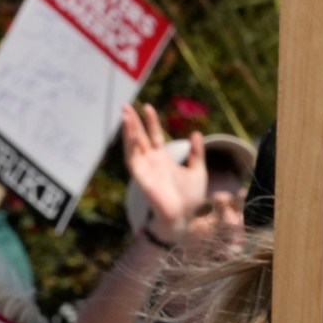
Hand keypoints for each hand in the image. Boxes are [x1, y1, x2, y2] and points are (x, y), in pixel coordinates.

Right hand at [122, 104, 207, 242]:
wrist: (185, 216)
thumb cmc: (190, 198)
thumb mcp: (198, 170)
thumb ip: (196, 153)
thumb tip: (196, 133)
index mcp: (163, 159)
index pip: (154, 136)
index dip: (150, 122)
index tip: (147, 107)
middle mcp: (151, 162)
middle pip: (139, 138)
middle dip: (132, 122)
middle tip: (126, 105)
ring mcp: (145, 169)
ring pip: (133, 146)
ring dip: (129, 131)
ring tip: (125, 115)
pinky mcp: (140, 177)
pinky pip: (132, 159)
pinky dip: (130, 146)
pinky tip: (131, 133)